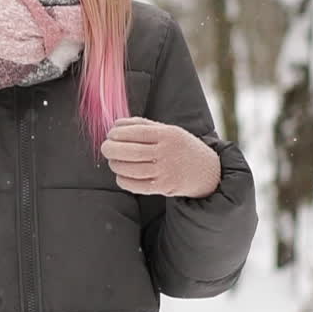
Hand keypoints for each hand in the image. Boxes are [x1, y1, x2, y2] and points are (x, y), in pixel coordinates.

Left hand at [102, 116, 221, 197]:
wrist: (207, 171)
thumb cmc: (181, 147)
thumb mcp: (169, 130)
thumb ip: (142, 125)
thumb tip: (116, 124)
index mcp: (168, 135)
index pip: (136, 132)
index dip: (118, 133)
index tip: (110, 134)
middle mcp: (166, 153)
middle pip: (130, 151)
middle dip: (111, 149)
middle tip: (106, 148)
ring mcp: (164, 172)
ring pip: (130, 169)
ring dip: (115, 164)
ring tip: (113, 161)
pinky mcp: (162, 187)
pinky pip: (135, 185)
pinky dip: (122, 180)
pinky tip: (121, 174)